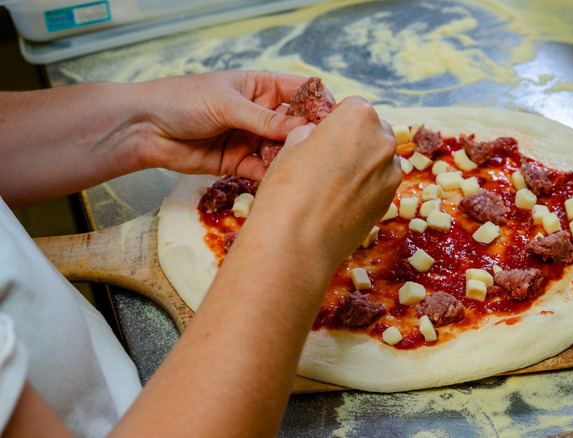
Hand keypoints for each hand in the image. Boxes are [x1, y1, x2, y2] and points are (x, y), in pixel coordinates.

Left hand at [134, 70, 309, 179]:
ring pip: (281, 149)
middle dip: (309, 135)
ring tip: (306, 167)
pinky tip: (284, 179)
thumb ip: (265, 119)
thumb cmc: (181, 100)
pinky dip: (273, 176)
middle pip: (294, 124)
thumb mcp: (227, 104)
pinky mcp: (238, 163)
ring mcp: (250, 138)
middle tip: (325, 148)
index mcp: (259, 86)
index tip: (335, 117)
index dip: (317, 102)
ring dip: (292, 158)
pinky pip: (263, 170)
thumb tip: (302, 127)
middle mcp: (259, 113)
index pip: (298, 91)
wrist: (144, 128)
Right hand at [242, 96, 401, 269]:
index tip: (322, 135)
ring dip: (362, 164)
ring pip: (378, 159)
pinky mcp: (389, 201)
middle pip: (372, 131)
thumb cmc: (288, 189)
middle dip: (354, 140)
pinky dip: (365, 187)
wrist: (297, 242)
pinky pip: (379, 184)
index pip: (353, 106)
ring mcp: (391, 173)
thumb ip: (310, 133)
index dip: (336, 119)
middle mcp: (383, 141)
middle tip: (327, 160)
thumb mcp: (290, 147)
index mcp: (359, 117)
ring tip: (333, 184)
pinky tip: (341, 201)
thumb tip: (315, 136)